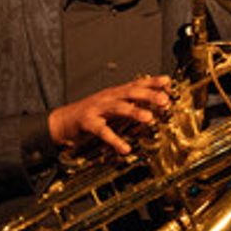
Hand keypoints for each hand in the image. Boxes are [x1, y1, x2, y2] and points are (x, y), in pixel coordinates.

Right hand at [48, 75, 171, 155]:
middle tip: (164, 101)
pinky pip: (103, 131)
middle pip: (130, 92)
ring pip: (118, 107)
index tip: (168, 83)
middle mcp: (107, 97)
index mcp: (115, 93)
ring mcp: (97, 108)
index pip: (136, 84)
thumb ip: (131, 106)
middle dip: (148, 95)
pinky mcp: (87, 122)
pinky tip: (125, 148)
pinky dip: (115, 140)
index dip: (152, 82)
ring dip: (134, 111)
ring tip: (149, 118)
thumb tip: (153, 109)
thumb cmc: (90, 114)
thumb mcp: (112, 107)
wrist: (62, 121)